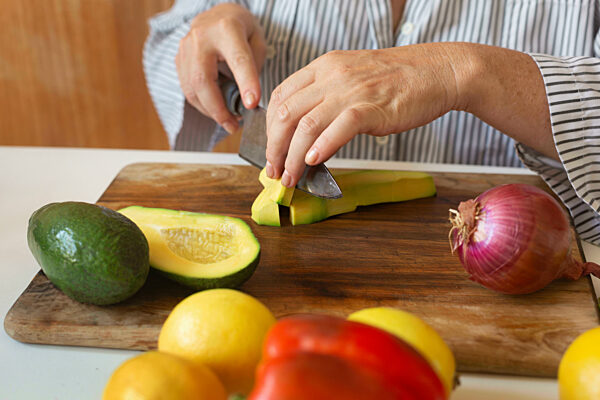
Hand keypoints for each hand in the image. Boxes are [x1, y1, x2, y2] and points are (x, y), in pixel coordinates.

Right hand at [176, 3, 265, 133]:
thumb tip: (247, 100)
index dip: (246, 83)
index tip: (252, 105)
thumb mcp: (258, 41)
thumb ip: (254, 67)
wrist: (217, 15)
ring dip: (210, 111)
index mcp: (227, 29)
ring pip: (192, 90)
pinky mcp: (178, 60)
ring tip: (228, 121)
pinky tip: (216, 109)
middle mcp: (201, 37)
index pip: (237, 59)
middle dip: (218, 109)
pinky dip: (202, 105)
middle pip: (203, 80)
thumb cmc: (242, 30)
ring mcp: (185, 48)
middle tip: (234, 126)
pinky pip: (187, 90)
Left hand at [265, 43, 460, 186]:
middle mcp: (331, 76)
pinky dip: (322, 147)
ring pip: (306, 125)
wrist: (436, 72)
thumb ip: (327, 97)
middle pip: (286, 113)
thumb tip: (307, 133)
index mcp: (323, 67)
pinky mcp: (371, 108)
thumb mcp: (352, 77)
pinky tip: (314, 162)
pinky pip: (338, 128)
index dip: (269, 128)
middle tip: (275, 170)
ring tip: (291, 177)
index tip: (272, 150)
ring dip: (293, 157)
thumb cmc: (396, 80)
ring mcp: (351, 91)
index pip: (281, 96)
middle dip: (274, 147)